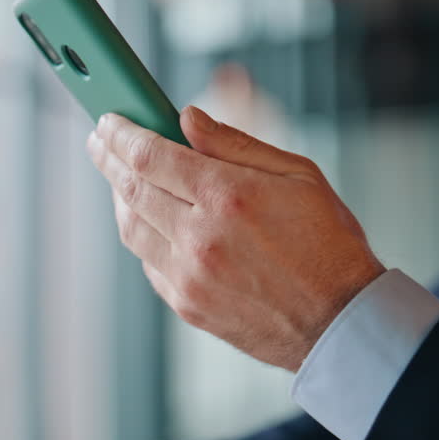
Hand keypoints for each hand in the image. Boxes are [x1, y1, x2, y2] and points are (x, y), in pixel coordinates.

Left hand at [87, 106, 384, 372]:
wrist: (340, 321)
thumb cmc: (328, 243)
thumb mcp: (297, 175)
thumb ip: (235, 144)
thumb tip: (187, 118)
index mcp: (228, 196)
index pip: (151, 154)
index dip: (122, 133)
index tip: (108, 120)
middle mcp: (200, 236)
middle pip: (132, 188)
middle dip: (109, 158)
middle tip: (99, 140)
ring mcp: (189, 275)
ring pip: (131, 228)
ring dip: (119, 197)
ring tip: (118, 177)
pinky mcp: (187, 305)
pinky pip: (148, 263)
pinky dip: (142, 236)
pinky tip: (147, 219)